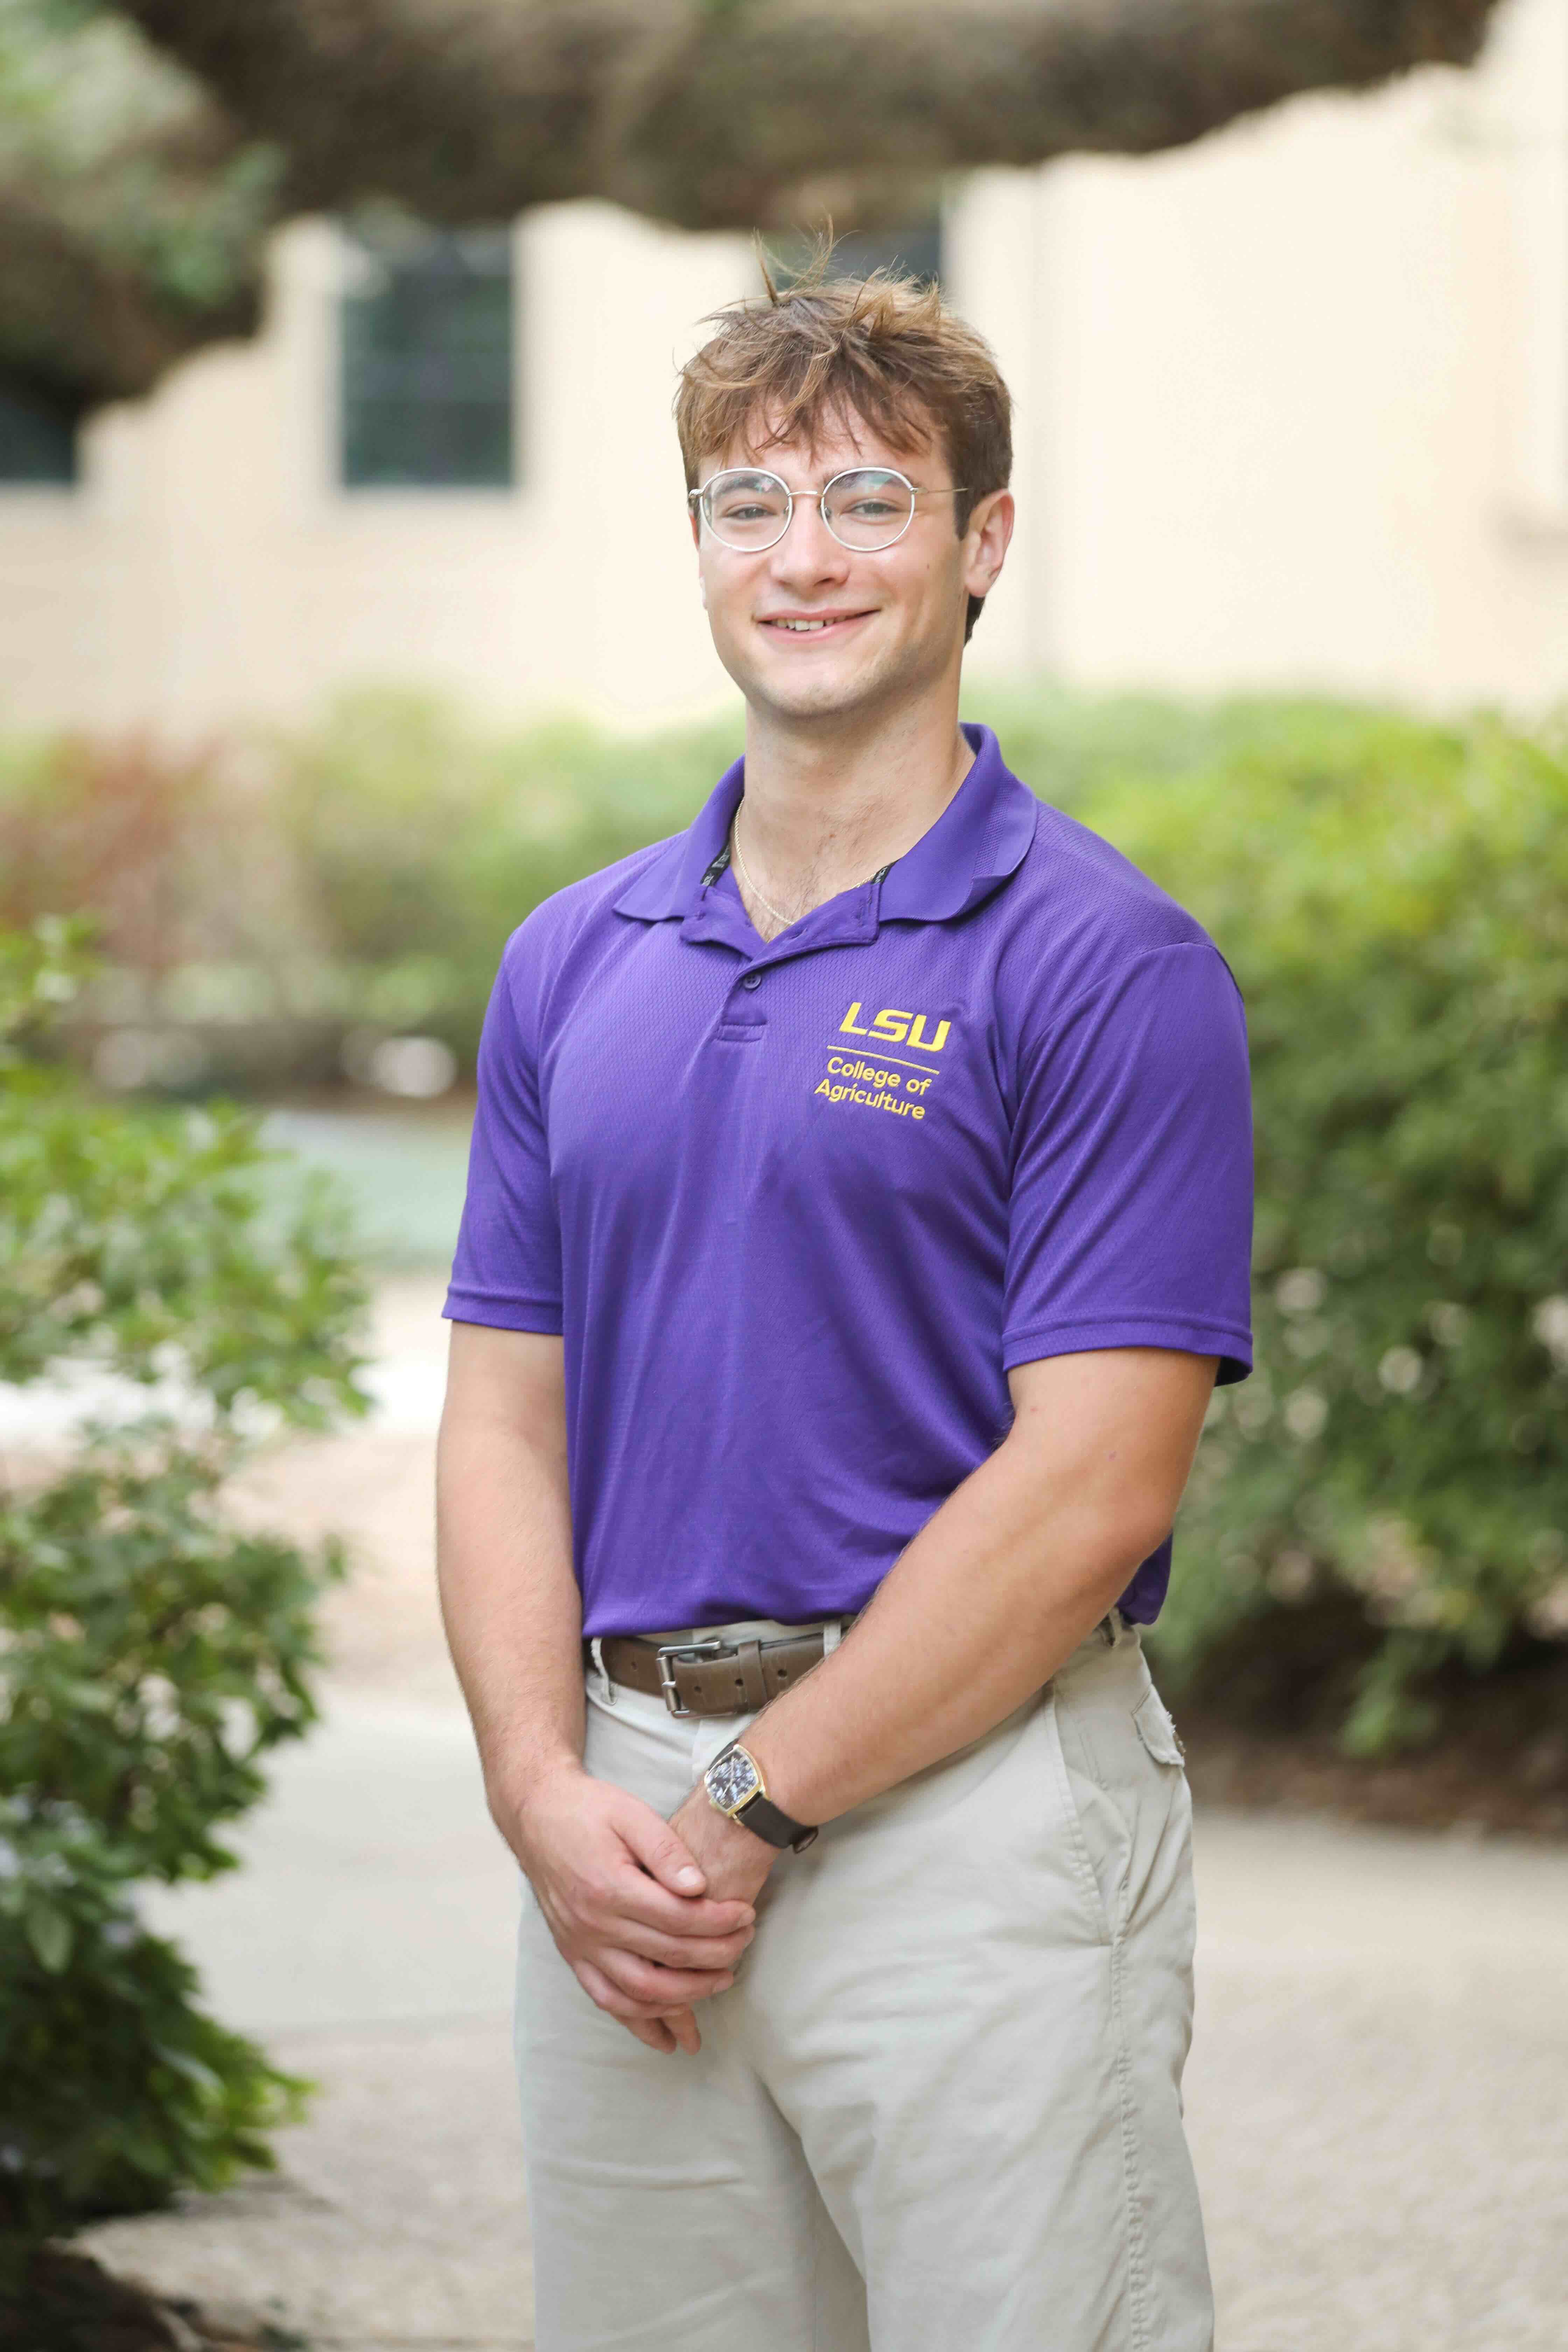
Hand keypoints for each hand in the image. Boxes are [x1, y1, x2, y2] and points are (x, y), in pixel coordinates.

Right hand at [495, 1763, 756, 2054]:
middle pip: (666, 1958)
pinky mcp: (573, 1955)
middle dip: (715, 1956)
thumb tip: (699, 1888)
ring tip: (721, 1983)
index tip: (746, 1915)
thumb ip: (666, 1850)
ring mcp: (580, 1945)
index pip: (679, 1919)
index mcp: (610, 1888)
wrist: (537, 1816)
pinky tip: (666, 2032)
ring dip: (686, 1997)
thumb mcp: (631, 1814)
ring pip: (639, 1992)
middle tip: (745, 1943)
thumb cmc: (589, 1810)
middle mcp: (592, 1925)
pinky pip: (607, 2000)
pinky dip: (639, 2020)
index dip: (719, 1922)